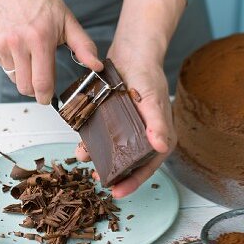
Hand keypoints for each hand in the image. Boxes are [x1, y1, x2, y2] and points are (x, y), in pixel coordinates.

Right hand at [0, 0, 101, 103]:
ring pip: (14, 78)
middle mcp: (18, 43)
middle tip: (43, 81)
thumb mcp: (68, 22)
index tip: (49, 98)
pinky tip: (19, 46)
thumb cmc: (43, 4)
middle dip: (35, 90)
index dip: (46, 96)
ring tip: (31, 54)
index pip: (41, 82)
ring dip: (24, 74)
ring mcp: (2, 45)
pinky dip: (13, 63)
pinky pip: (4, 67)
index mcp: (40, 39)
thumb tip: (97, 66)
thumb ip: (84, 46)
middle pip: (25, 87)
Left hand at [76, 0, 186, 197]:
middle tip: (98, 180)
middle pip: (131, 162)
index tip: (119, 193)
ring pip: (115, 150)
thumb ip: (158, 124)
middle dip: (114, 174)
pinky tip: (81, 141)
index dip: (135, 181)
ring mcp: (130, 127)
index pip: (149, 165)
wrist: (132, 51)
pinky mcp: (116, 118)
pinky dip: (93, 140)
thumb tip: (162, 148)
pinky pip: (104, 135)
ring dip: (100, 157)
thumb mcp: (153, 99)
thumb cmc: (147, 73)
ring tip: (84, 157)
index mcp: (160, 134)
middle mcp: (146, 134)